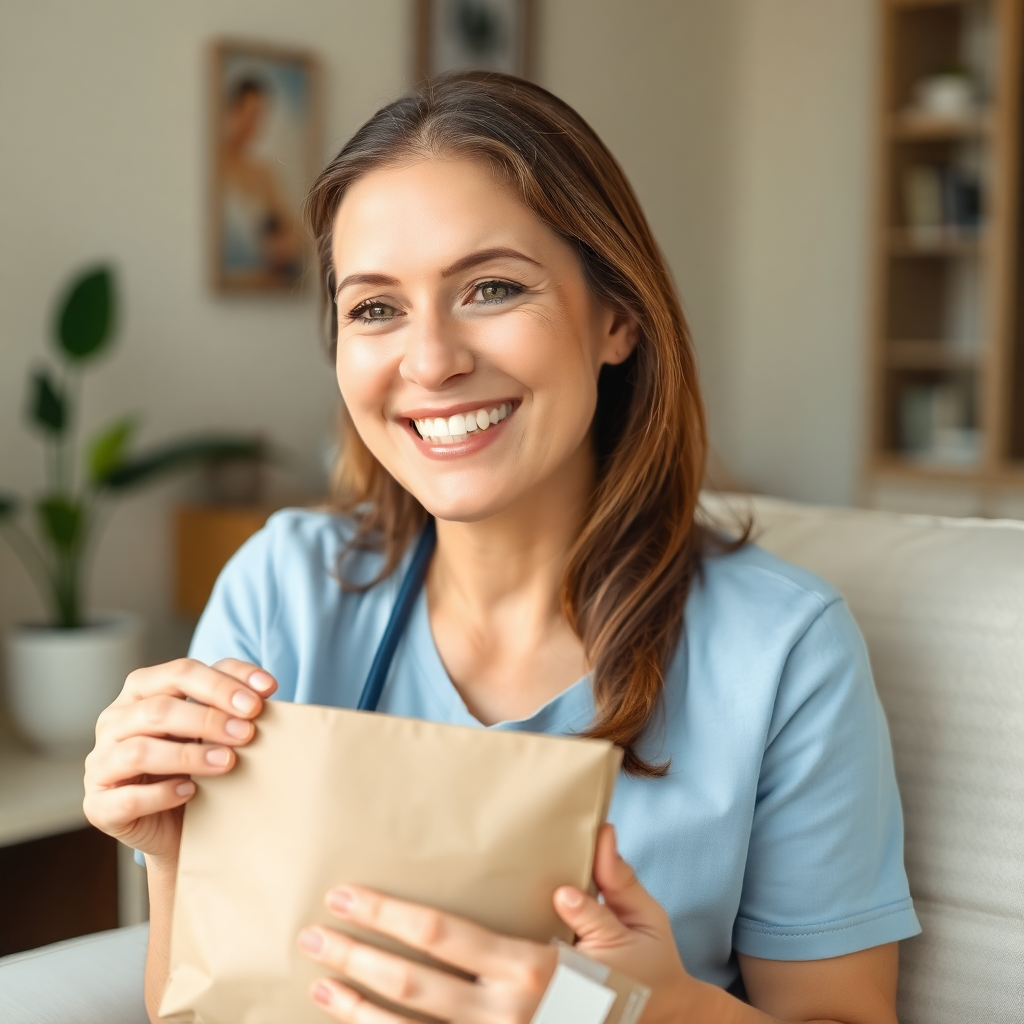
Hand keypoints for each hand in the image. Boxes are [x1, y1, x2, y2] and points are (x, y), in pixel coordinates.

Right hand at [83, 657, 276, 864]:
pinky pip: (128, 798)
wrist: (177, 824)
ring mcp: (100, 763)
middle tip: (248, 733)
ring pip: (138, 751)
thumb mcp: (211, 725)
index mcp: (141, 690)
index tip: (263, 697)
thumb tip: (264, 689)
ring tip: (228, 762)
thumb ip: (230, 701)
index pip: (179, 672)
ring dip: (189, 756)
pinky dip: (163, 794)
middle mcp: (114, 721)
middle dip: (209, 718)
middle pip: (158, 710)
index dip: (221, 682)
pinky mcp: (99, 805)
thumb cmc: (195, 762)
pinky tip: (191, 792)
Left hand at [298, 825, 690, 1022]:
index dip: (388, 915)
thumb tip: (601, 835)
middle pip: (411, 985)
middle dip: (355, 957)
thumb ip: (612, 884)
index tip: (347, 896)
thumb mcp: (640, 923)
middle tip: (310, 936)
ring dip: (357, 1009)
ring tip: (317, 983)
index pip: (442, 935)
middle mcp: (507, 1014)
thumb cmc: (643, 976)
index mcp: (534, 966)